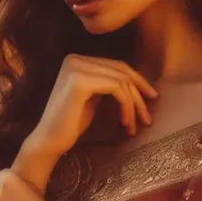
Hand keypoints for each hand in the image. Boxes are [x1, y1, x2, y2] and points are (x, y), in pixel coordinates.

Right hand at [18, 54, 157, 163]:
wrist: (49, 142)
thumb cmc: (71, 124)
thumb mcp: (93, 97)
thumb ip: (107, 83)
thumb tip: (137, 80)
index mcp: (77, 60)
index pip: (117, 65)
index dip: (138, 81)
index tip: (152, 98)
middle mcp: (75, 59)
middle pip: (121, 71)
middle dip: (139, 94)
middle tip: (148, 117)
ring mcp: (76, 68)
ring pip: (121, 80)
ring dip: (133, 104)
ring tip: (134, 125)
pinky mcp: (79, 81)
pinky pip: (116, 88)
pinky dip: (126, 105)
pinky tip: (124, 123)